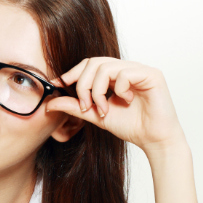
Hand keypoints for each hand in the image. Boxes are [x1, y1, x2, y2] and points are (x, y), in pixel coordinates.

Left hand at [46, 57, 185, 155]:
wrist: (153, 139)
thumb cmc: (130, 126)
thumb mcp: (95, 115)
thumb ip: (75, 106)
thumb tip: (50, 103)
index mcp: (114, 76)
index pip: (88, 64)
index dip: (71, 73)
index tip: (57, 85)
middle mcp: (126, 69)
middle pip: (93, 62)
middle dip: (83, 85)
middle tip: (85, 106)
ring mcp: (139, 70)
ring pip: (105, 67)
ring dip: (97, 91)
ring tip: (103, 109)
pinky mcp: (151, 75)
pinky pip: (125, 73)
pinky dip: (119, 89)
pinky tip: (126, 101)